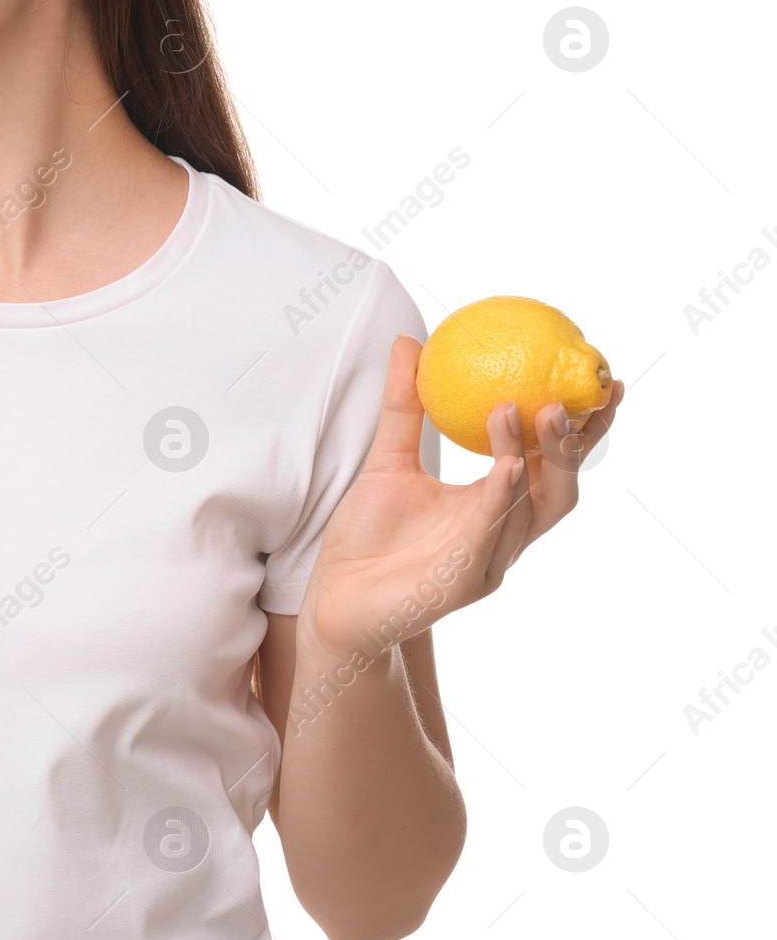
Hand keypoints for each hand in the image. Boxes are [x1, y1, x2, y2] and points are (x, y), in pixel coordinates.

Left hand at [296, 334, 624, 666]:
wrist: (335, 599)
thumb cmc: (368, 536)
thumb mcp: (386, 459)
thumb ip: (403, 405)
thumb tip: (410, 340)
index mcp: (495, 508)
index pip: (552, 465)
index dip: (584, 430)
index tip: (605, 382)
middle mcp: (502, 537)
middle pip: (559, 490)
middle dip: (574, 445)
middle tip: (571, 395)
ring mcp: (486, 563)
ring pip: (529, 511)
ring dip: (537, 460)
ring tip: (533, 411)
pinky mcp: (460, 585)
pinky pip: (486, 536)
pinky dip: (501, 499)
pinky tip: (507, 465)